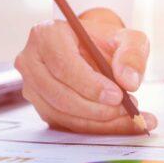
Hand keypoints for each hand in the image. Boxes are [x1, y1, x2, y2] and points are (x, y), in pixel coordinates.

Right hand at [15, 8, 156, 133]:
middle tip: (125, 109)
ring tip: (127, 115)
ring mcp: (32, 86)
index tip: (117, 96)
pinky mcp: (40, 106)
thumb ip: (131, 54)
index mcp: (47, 34)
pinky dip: (94, 128)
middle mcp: (31, 60)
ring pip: (62, 113)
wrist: (92, 51)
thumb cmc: (104, 43)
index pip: (64, 65)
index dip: (90, 84)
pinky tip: (118, 123)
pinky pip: (65, 124)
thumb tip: (129, 81)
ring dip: (97, 121)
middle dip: (95, 108)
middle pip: (59, 94)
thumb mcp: (126, 38)